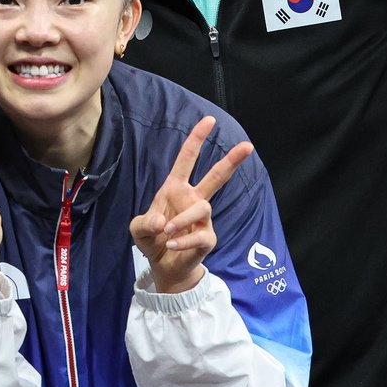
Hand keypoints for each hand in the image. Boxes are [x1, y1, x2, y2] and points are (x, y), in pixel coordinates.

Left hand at [130, 116, 252, 293]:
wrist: (163, 266)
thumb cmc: (152, 239)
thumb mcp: (138, 229)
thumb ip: (145, 223)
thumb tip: (163, 222)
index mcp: (176, 189)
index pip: (187, 159)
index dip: (197, 139)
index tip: (209, 120)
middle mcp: (193, 199)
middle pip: (216, 176)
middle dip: (231, 160)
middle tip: (248, 146)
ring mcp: (203, 219)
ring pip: (202, 209)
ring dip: (183, 220)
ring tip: (167, 232)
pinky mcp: (208, 238)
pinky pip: (200, 235)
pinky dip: (183, 241)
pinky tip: (171, 245)